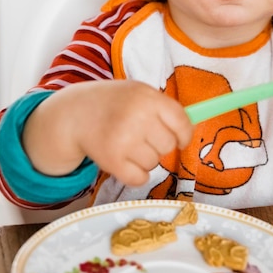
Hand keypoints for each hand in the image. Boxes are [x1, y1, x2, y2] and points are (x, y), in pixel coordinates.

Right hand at [23, 80, 193, 185]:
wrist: (74, 113)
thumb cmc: (114, 103)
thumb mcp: (139, 93)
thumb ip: (164, 108)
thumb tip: (199, 122)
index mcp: (147, 97)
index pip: (182, 122)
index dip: (184, 135)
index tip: (179, 138)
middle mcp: (136, 117)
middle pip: (168, 146)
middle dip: (158, 144)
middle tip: (141, 136)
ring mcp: (123, 139)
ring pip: (154, 163)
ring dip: (144, 159)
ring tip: (127, 144)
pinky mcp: (111, 161)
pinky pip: (140, 179)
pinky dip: (135, 174)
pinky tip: (123, 160)